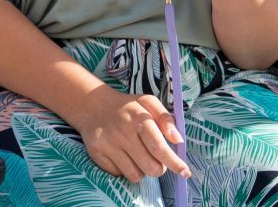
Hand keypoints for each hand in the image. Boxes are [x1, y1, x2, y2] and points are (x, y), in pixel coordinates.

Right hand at [71, 86, 190, 182]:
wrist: (92, 105)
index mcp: (138, 118)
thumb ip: (166, 118)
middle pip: (150, 167)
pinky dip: (125, 169)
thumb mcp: (148, 102)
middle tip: (156, 159)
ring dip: (141, 170)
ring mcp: (108, 144)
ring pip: (135, 175)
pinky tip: (122, 155)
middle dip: (159, 168)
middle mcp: (122, 132)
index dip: (174, 163)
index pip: (159, 147)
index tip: (185, 171)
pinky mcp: (97, 154)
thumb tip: (178, 139)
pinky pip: (119, 174)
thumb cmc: (127, 107)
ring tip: (137, 155)